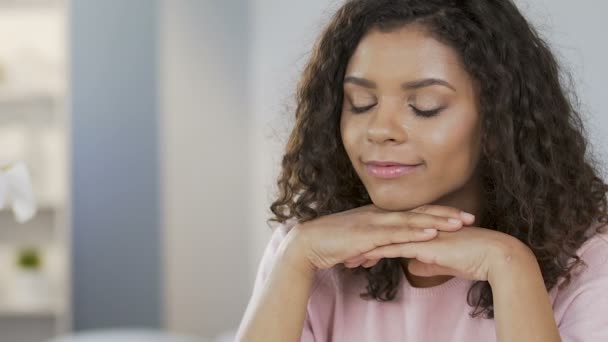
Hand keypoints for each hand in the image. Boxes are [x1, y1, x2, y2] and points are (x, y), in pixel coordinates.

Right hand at [286, 204, 475, 271]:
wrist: (308, 243)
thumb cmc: (330, 244)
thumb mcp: (355, 242)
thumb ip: (369, 245)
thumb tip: (377, 252)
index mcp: (378, 216)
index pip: (413, 212)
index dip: (437, 213)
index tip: (458, 216)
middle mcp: (379, 215)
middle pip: (419, 212)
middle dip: (446, 214)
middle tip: (470, 217)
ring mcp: (374, 223)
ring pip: (412, 220)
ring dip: (438, 221)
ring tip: (460, 223)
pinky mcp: (368, 235)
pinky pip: (397, 233)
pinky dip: (416, 232)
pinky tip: (432, 233)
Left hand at [360, 226, 524, 281]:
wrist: (494, 256)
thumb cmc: (475, 260)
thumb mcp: (444, 263)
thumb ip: (428, 262)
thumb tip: (413, 266)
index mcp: (424, 230)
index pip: (393, 235)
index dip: (375, 242)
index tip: (357, 249)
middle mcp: (419, 229)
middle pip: (384, 235)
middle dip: (363, 243)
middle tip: (344, 250)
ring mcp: (420, 235)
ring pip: (385, 240)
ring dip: (365, 249)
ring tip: (346, 257)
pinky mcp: (423, 244)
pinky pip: (395, 248)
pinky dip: (377, 253)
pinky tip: (362, 258)